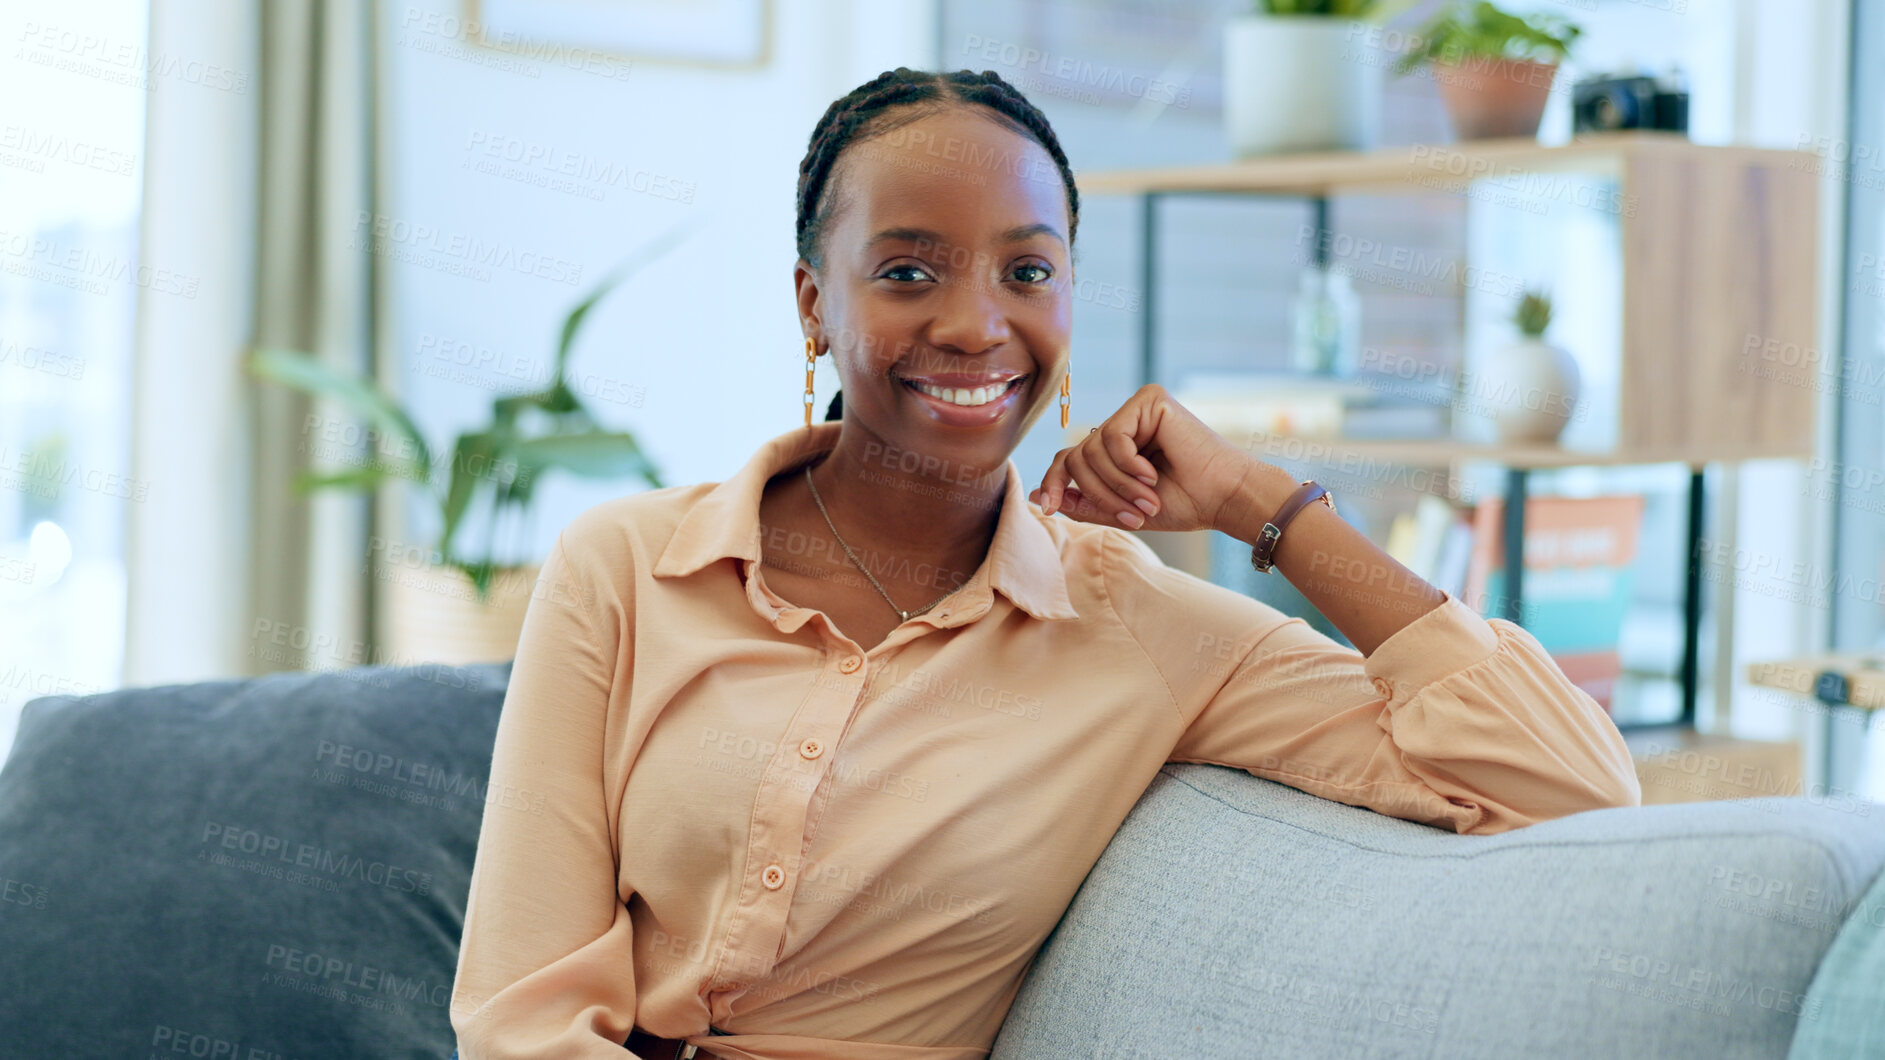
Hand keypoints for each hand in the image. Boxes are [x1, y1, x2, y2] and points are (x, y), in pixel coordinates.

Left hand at [1028, 383, 1280, 532]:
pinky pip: (1112, 437)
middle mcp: (1124, 423)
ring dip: (1117, 486)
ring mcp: (1136, 409)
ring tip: (1147, 501)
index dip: (1053, 483)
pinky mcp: (1149, 400)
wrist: (1225, 497)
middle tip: (1134, 517)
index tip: (1046, 509)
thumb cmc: (1185, 503)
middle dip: (1099, 494)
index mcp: (1118, 447)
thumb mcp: (1123, 509)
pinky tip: (1152, 474)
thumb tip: (1039, 495)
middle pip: (1076, 457)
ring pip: (1091, 450)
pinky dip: (1127, 465)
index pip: (1069, 458)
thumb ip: (1085, 502)